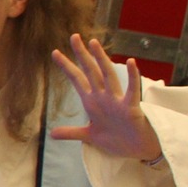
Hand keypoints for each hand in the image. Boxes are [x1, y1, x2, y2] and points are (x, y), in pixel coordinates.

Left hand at [49, 35, 161, 160]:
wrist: (136, 150)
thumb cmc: (116, 139)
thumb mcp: (89, 136)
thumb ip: (71, 133)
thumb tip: (51, 134)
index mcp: (92, 102)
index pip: (77, 79)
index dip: (66, 66)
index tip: (54, 52)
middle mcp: (103, 97)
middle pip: (91, 71)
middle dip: (82, 55)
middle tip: (74, 36)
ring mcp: (117, 101)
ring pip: (108, 76)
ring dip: (101, 60)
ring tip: (94, 43)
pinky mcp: (130, 108)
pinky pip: (132, 90)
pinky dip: (132, 77)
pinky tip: (131, 62)